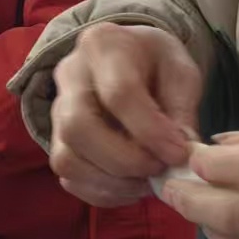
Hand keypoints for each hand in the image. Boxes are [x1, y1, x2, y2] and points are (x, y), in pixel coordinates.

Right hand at [48, 23, 202, 206]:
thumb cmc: (156, 63)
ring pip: (67, 157)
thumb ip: (182, 108)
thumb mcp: (180, 70)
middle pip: (79, 126)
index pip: (119, 94)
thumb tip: (180, 152)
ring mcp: (57, 110)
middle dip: (124, 160)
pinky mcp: (56, 140)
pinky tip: (130, 187)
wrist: (127, 59)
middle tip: (159, 169)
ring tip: (147, 182)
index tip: (179, 154)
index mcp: (103, 46)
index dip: (150, 131)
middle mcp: (69, 76)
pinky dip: (100, 192)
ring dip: (112, 182)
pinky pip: (68, 176)